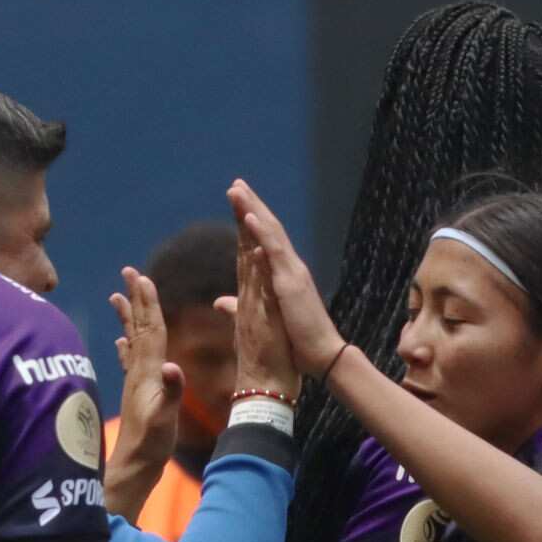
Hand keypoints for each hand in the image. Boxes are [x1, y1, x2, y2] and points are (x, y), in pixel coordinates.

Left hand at [105, 268, 180, 520]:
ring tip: (117, 296)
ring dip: (128, 317)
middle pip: (139, 327)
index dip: (148, 303)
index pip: (151, 329)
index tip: (142, 277)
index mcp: (150, 372)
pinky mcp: (134, 393)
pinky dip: (127, 347)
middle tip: (129, 272)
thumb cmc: (152, 445)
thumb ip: (171, 392)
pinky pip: (130, 361)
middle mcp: (140, 372)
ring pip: (132, 340)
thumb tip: (174, 367)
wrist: (133, 468)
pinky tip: (122, 343)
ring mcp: (135, 382)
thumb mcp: (166, 419)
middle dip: (136, 299)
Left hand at [229, 179, 346, 379]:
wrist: (322, 358)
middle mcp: (287, 269)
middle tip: (236, 184)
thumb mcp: (262, 321)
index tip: (236, 204)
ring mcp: (291, 273)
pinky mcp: (290, 282)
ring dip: (253, 209)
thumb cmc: (297, 344)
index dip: (248, 223)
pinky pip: (274, 251)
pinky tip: (248, 216)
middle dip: (251, 206)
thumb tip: (220, 301)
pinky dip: (261, 232)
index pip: (260, 244)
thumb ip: (240, 307)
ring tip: (238, 190)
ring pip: (270, 233)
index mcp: (280, 278)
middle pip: (266, 230)